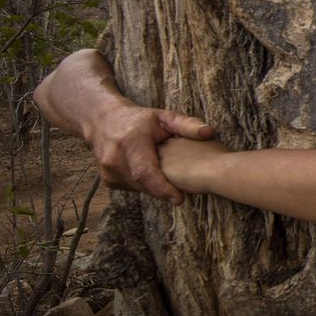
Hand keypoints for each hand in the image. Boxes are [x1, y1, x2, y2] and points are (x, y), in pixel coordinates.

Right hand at [90, 103, 215, 204]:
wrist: (105, 121)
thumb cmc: (140, 120)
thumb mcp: (164, 117)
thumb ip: (187, 125)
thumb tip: (210, 132)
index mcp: (129, 142)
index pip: (145, 173)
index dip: (162, 188)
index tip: (180, 199)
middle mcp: (114, 158)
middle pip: (143, 184)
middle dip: (164, 189)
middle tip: (184, 189)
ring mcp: (108, 171)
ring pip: (138, 188)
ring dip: (155, 188)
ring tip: (171, 179)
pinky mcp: (108, 180)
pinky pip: (132, 188)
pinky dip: (145, 185)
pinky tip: (153, 174)